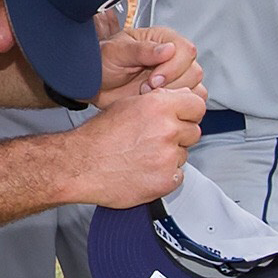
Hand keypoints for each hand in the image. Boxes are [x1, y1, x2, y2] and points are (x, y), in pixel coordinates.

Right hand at [69, 87, 202, 209]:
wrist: (81, 165)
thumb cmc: (99, 136)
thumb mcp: (128, 104)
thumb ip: (160, 100)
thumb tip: (182, 97)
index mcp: (159, 106)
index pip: (197, 105)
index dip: (189, 111)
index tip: (182, 117)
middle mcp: (167, 130)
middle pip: (193, 131)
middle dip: (179, 135)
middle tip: (155, 139)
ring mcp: (168, 157)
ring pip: (184, 154)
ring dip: (171, 155)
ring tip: (144, 156)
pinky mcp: (166, 181)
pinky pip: (178, 175)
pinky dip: (165, 175)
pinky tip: (145, 170)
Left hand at [96, 26, 203, 103]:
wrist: (93, 84)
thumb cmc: (101, 62)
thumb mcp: (116, 51)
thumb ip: (142, 50)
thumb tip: (168, 49)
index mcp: (162, 39)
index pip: (186, 50)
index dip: (173, 67)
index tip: (153, 79)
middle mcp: (172, 57)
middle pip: (194, 71)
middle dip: (170, 85)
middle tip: (146, 88)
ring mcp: (174, 77)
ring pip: (196, 88)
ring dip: (172, 97)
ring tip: (148, 95)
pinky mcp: (173, 95)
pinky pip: (190, 103)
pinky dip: (177, 107)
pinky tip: (155, 104)